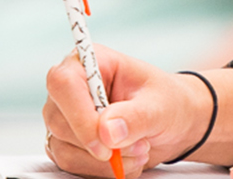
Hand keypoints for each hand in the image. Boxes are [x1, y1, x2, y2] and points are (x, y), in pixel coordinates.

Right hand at [44, 45, 212, 176]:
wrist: (173, 123)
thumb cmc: (167, 102)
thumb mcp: (160, 106)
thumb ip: (135, 116)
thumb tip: (106, 131)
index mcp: (91, 63)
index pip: (63, 84)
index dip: (79, 115)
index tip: (107, 142)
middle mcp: (72, 88)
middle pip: (59, 122)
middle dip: (101, 145)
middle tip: (140, 146)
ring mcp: (65, 117)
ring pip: (63, 149)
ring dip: (104, 162)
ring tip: (140, 151)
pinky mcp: (67, 142)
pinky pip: (70, 164)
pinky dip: (101, 170)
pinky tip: (126, 160)